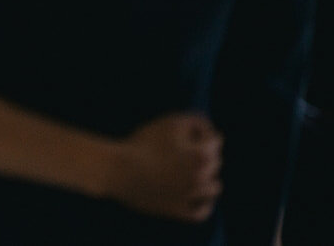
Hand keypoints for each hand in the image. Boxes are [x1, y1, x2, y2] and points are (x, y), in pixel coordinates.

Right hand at [105, 112, 221, 222]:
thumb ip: (196, 121)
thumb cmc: (143, 143)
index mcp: (203, 155)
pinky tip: (195, 197)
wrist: (118, 170)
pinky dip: (203, 205)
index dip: (199, 133)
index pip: (215, 140)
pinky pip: (201, 212)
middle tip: (179, 150)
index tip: (182, 133)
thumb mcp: (170, 122)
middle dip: (202, 154)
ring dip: (206, 179)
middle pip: (215, 162)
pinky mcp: (179, 211)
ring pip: (214, 188)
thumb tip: (210, 130)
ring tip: (191, 172)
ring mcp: (191, 196)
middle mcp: (203, 177)